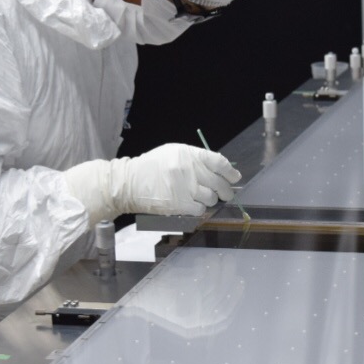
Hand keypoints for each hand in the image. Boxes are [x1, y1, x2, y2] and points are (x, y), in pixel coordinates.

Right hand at [64, 144, 239, 219]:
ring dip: (210, 199)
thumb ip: (196, 159)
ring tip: (201, 197)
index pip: (220, 163)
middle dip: (226, 190)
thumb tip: (220, 170)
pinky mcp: (180, 204)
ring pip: (212, 198)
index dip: (230, 172)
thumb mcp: (174, 153)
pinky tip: (191, 204)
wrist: (129, 183)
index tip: (234, 177)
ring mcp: (185, 188)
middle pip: (220, 183)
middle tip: (226, 194)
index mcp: (189, 154)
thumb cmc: (152, 167)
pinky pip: (201, 210)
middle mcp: (189, 170)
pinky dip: (199, 209)